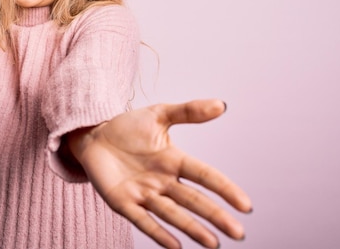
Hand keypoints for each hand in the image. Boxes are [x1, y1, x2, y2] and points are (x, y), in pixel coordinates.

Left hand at [67, 100, 251, 248]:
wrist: (93, 135)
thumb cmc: (127, 128)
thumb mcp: (158, 115)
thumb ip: (188, 111)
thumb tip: (221, 105)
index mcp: (173, 160)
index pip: (205, 175)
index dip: (224, 189)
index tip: (246, 205)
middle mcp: (162, 181)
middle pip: (193, 200)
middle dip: (215, 216)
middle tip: (238, 233)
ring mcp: (143, 193)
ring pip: (172, 213)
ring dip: (192, 228)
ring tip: (213, 244)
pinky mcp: (123, 202)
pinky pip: (142, 220)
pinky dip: (158, 233)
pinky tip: (174, 246)